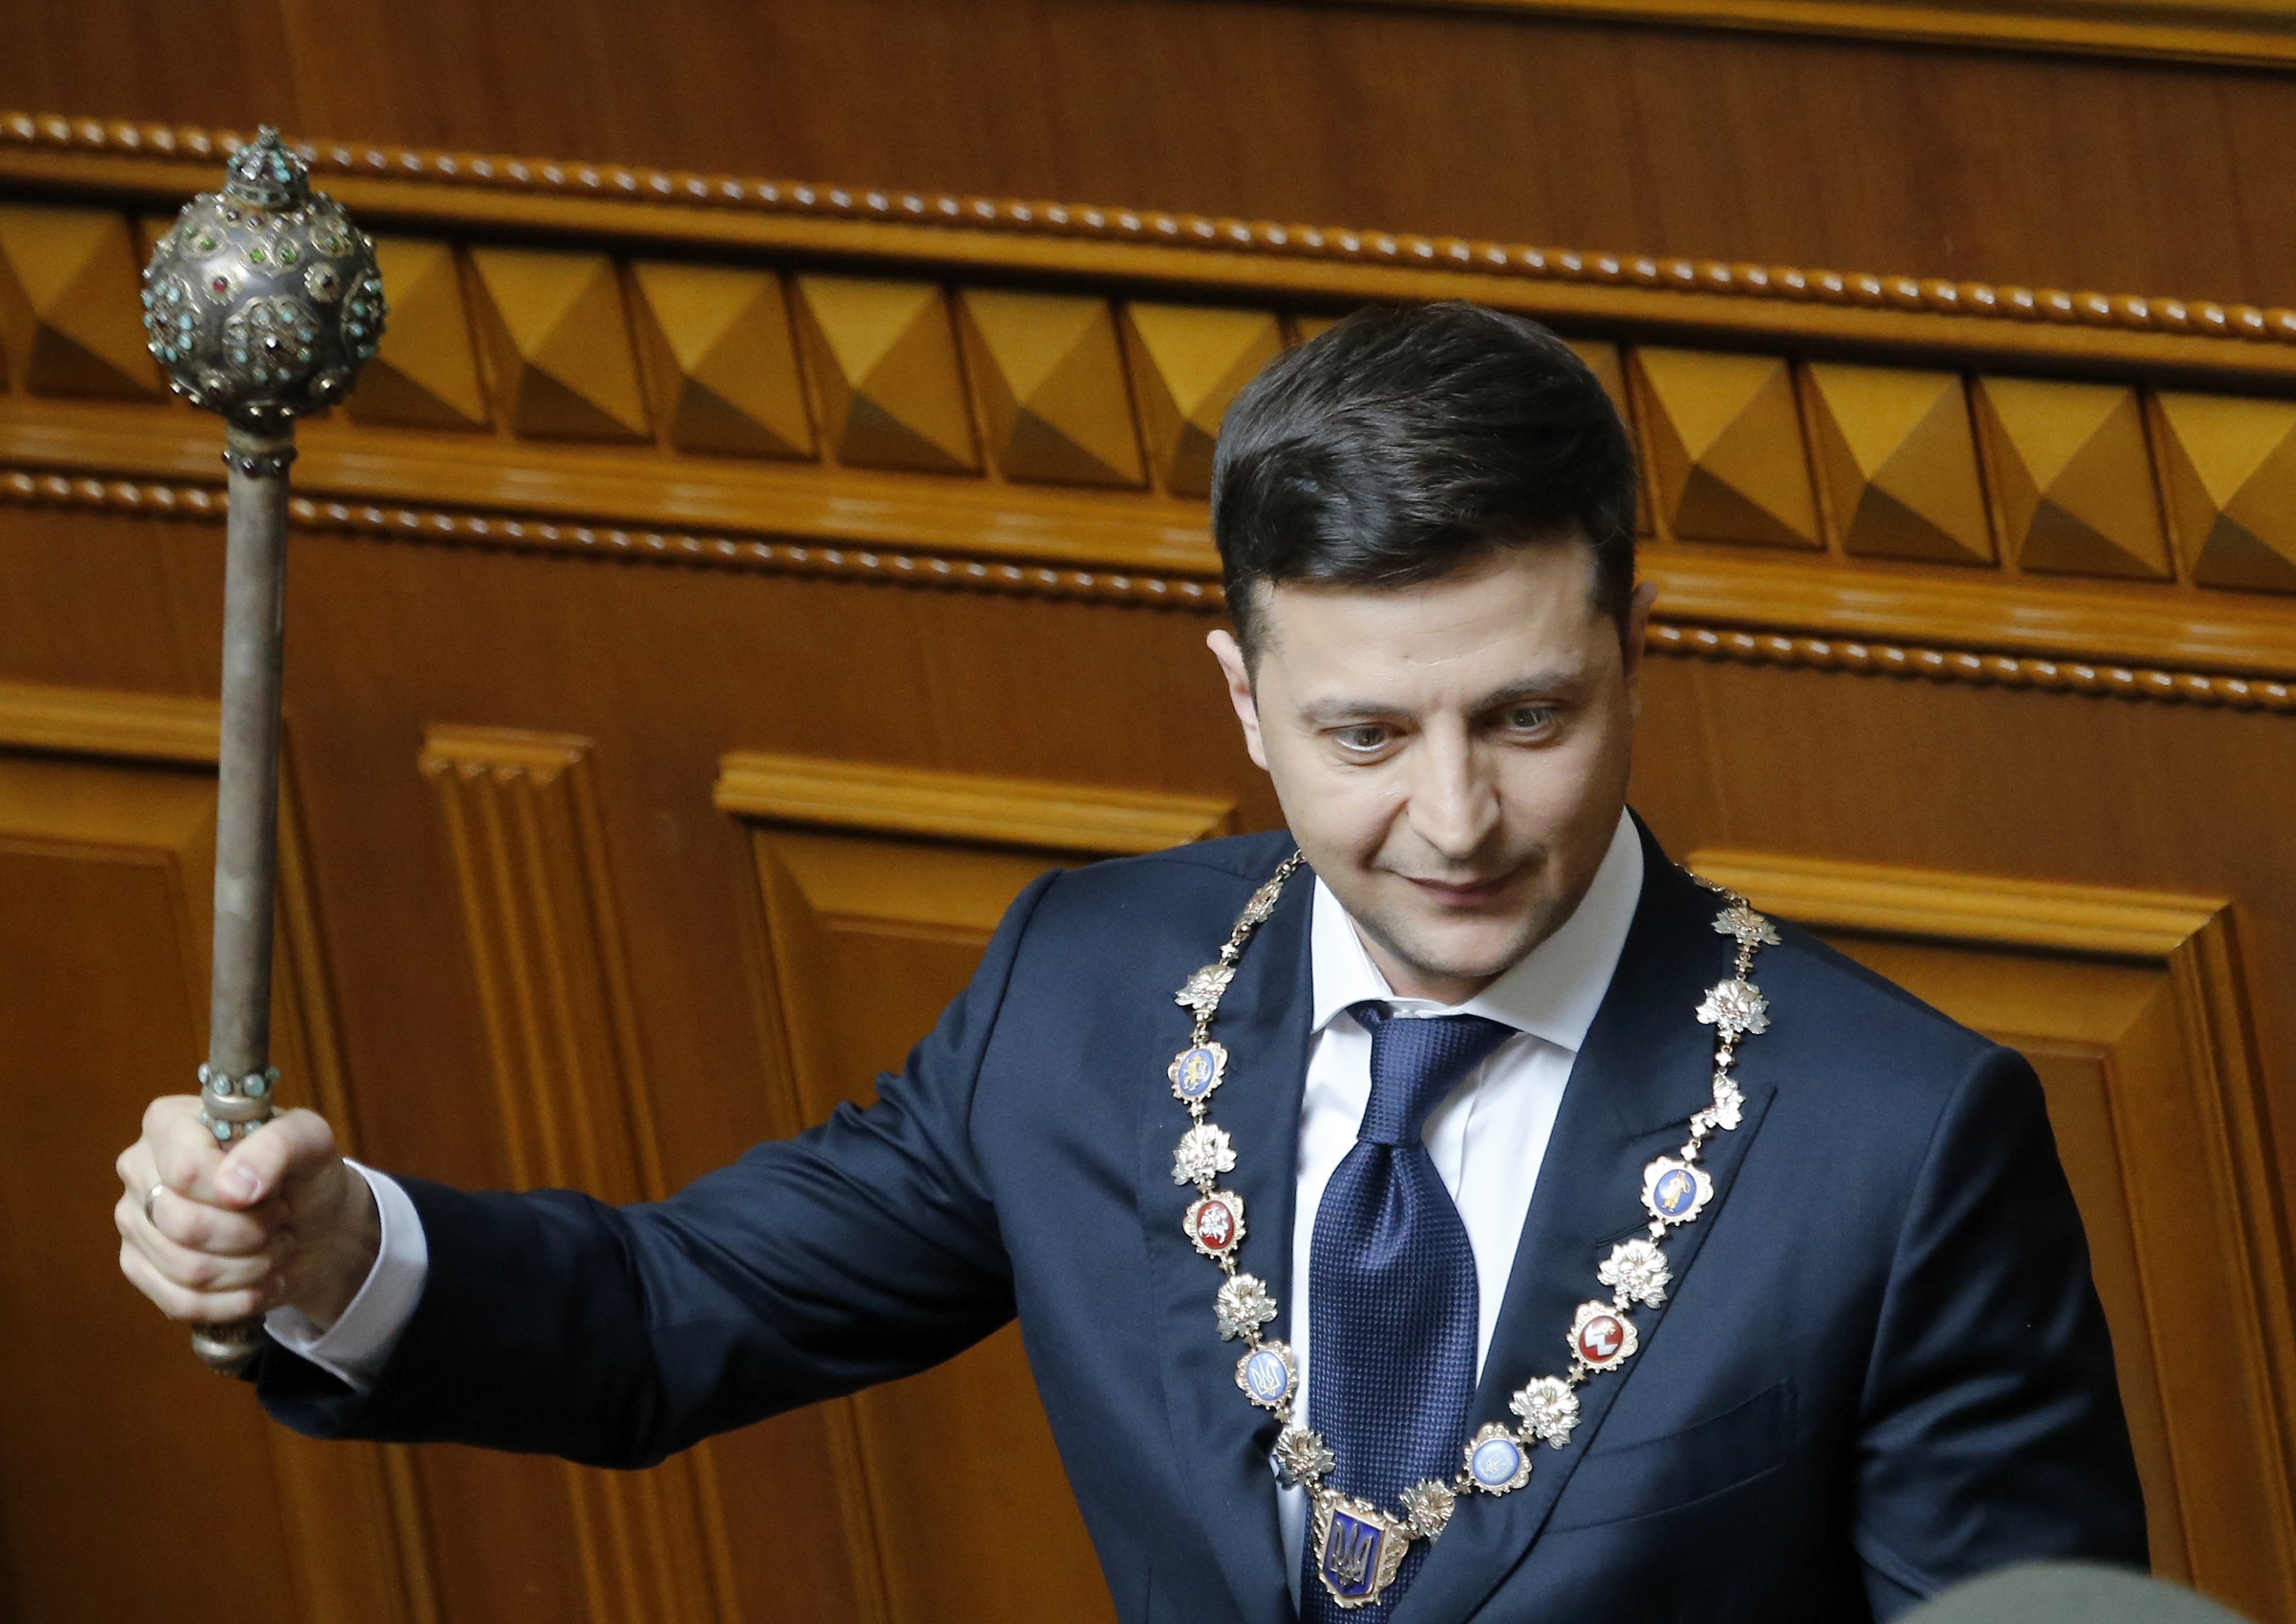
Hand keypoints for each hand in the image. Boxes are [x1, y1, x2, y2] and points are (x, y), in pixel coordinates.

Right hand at [115, 1096, 379, 1330]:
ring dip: (250, 1268)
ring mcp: (132, 1219)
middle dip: (251, 1234)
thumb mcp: (311, 1142)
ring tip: (275, 1247)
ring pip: (186, 1268)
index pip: (186, 1172)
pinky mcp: (137, 1265)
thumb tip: (232, 1188)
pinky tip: (260, 1283)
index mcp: (169, 1122)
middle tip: (281, 1222)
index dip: (237, 1195)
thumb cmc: (304, 1174)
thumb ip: (278, 1146)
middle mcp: (138, 1167)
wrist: (311, 1222)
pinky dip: (234, 1300)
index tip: (275, 1193)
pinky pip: (180, 1302)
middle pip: (184, 1225)